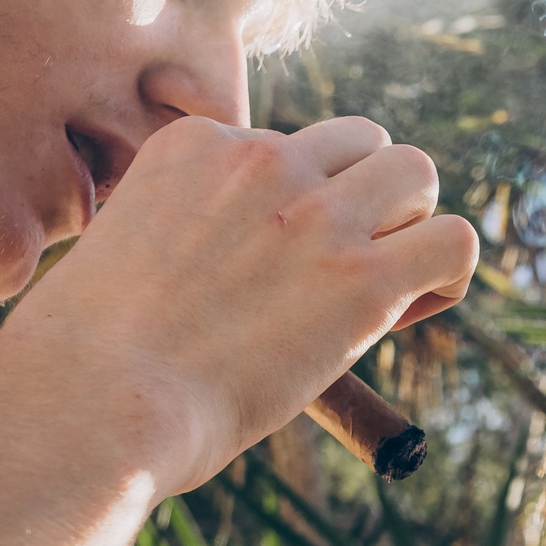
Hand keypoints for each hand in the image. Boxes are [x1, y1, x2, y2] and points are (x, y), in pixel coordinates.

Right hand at [0, 115, 480, 495]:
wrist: (94, 400)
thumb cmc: (92, 365)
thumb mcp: (126, 260)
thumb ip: (185, 243)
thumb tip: (232, 283)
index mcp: (195, 145)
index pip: (289, 147)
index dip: (302, 209)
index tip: (278, 273)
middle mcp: (259, 157)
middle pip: (361, 145)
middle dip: (367, 202)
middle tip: (345, 275)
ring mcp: (315, 211)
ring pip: (414, 175)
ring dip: (410, 228)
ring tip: (383, 291)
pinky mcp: (361, 275)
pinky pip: (453, 240)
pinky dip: (448, 272)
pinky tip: (414, 309)